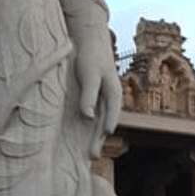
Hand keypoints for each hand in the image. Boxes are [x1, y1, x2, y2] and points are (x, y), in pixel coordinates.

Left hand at [73, 24, 122, 158]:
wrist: (89, 38)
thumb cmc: (91, 55)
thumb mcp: (90, 75)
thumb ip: (89, 95)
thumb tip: (88, 118)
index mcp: (114, 94)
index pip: (110, 118)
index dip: (104, 132)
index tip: (97, 147)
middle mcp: (109, 99)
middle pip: (105, 124)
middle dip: (98, 140)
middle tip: (91, 157)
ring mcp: (101, 98)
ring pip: (99, 122)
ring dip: (94, 137)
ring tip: (88, 153)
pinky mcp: (92, 95)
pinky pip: (92, 115)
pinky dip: (88, 127)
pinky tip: (81, 135)